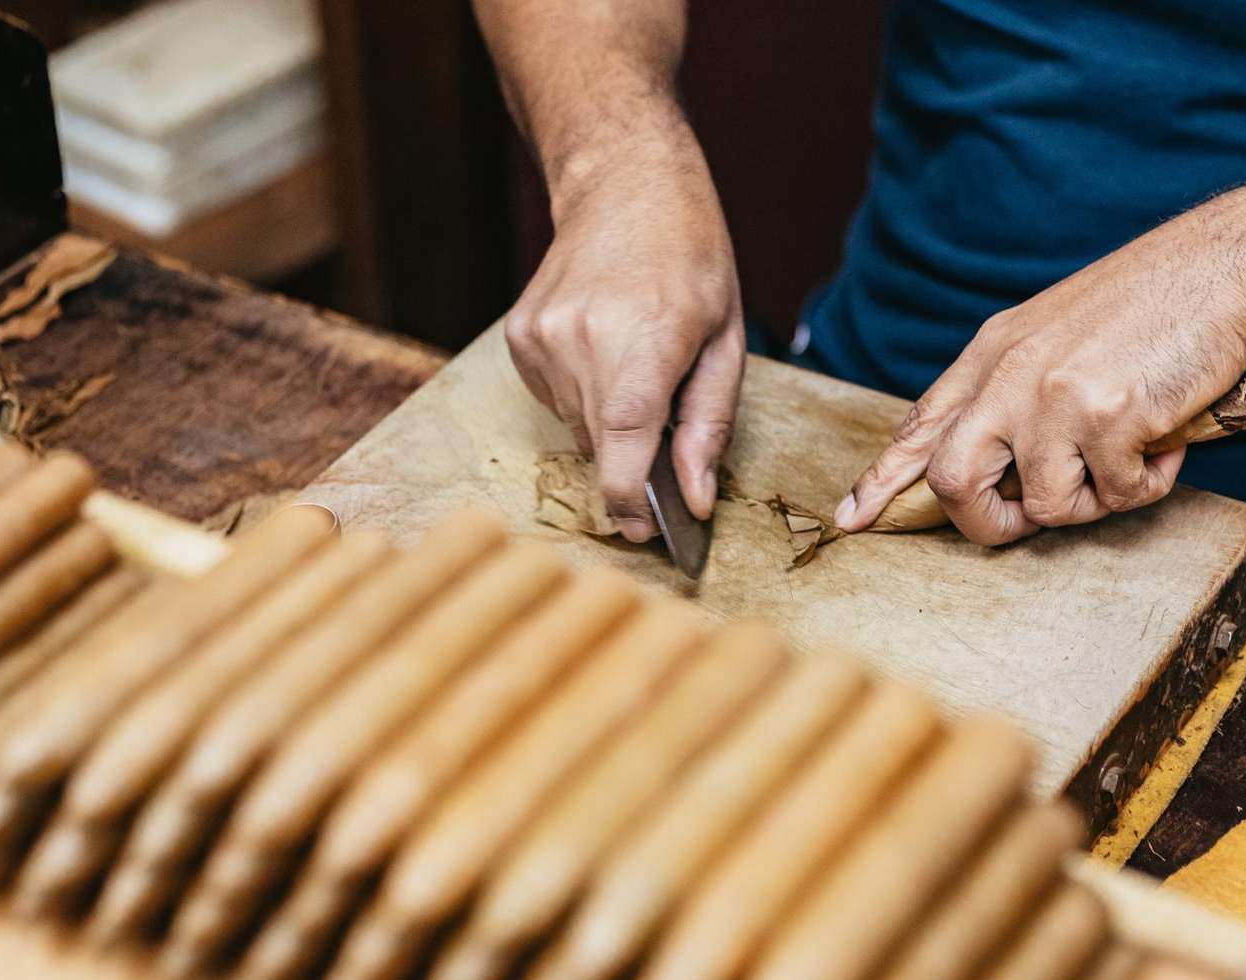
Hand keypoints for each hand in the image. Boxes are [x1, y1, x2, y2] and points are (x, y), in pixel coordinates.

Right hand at [506, 123, 744, 541]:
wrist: (623, 182)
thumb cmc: (690, 255)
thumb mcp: (726, 340)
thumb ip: (708, 425)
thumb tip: (696, 498)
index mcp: (644, 343)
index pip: (622, 453)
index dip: (632, 506)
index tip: (648, 531)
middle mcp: (581, 343)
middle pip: (600, 449)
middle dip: (633, 461)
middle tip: (668, 426)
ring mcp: (541, 340)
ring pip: (577, 428)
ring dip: (610, 422)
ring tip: (637, 365)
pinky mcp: (519, 338)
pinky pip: (554, 399)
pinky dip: (584, 394)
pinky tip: (604, 350)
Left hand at [833, 189, 1245, 544]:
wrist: (1227, 264)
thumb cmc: (1155, 303)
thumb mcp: (1056, 334)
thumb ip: (1013, 387)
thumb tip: (991, 458)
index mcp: (994, 352)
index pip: (923, 424)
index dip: (883, 481)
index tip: (852, 519)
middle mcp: (1011, 373)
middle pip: (951, 479)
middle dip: (987, 522)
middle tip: (1029, 520)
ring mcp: (1054, 395)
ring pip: (1045, 503)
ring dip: (1094, 501)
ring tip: (1130, 458)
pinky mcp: (1108, 415)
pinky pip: (1114, 494)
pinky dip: (1146, 484)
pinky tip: (1166, 441)